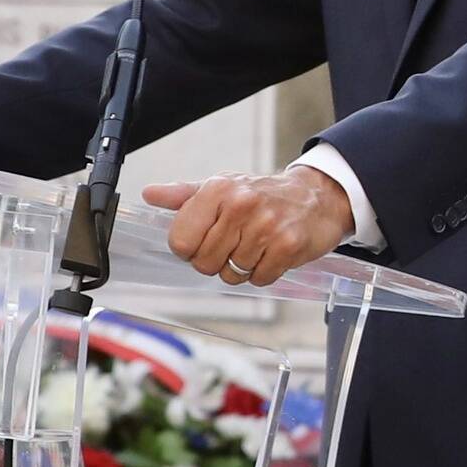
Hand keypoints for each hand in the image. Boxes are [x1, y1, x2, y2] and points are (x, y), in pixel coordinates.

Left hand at [141, 169, 354, 287]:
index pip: (180, 241)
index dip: (190, 248)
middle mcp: (241, 205)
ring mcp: (266, 226)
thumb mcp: (223, 186)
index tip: (204, 240)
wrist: (317, 196)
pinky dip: (264, 273)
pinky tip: (272, 253)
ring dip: (242, 267)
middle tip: (235, 243)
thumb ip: (184, 195)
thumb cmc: (263, 194)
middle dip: (217, 260)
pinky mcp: (288, 246)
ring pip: (232, 274)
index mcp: (218, 189)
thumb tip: (150, 195)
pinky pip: (259, 279)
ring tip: (257, 245)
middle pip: (204, 263)